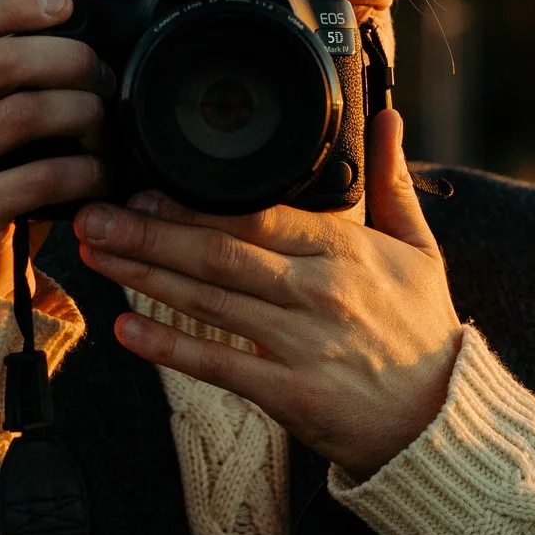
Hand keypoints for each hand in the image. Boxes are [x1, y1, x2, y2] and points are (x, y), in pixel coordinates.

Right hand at [0, 0, 109, 293]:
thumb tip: (90, 33)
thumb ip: (18, 84)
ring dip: (82, 114)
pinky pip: (38, 176)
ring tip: (109, 129)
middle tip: (105, 76)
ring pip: (23, 113)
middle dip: (67, 60)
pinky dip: (84, 172)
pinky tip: (103, 178)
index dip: (9, 4)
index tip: (66, 3)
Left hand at [71, 110, 461, 475]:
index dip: (193, 203)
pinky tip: (125, 329)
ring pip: (209, 302)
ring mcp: (300, 344)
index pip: (257, 216)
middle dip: (149, 233)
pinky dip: (169, 348)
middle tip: (93, 213)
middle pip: (220, 254)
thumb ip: (391, 180)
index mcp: (344, 250)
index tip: (142, 185)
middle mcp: (318, 292)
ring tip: (94, 253)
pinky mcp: (289, 394)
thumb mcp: (419, 249)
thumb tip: (386, 114)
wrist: (441, 421)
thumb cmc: (424, 330)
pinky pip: (219, 366)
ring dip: (145, 276)